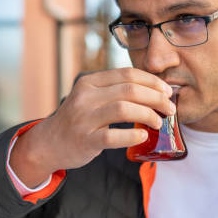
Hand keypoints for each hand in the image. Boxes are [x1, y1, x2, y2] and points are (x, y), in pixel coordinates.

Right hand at [10, 68, 174, 185]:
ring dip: (148, 115)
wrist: (48, 143)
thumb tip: (155, 90)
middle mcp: (85, 97)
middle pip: (130, 90)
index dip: (152, 81)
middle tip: (170, 108)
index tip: (167, 91)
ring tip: (158, 122)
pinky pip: (113, 136)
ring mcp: (84, 118)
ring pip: (124, 109)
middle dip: (156, 98)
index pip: (128, 74)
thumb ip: (114, 91)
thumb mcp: (90, 97)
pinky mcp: (85, 140)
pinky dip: (132, 136)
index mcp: (90, 82)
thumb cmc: (78, 120)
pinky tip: (143, 136)